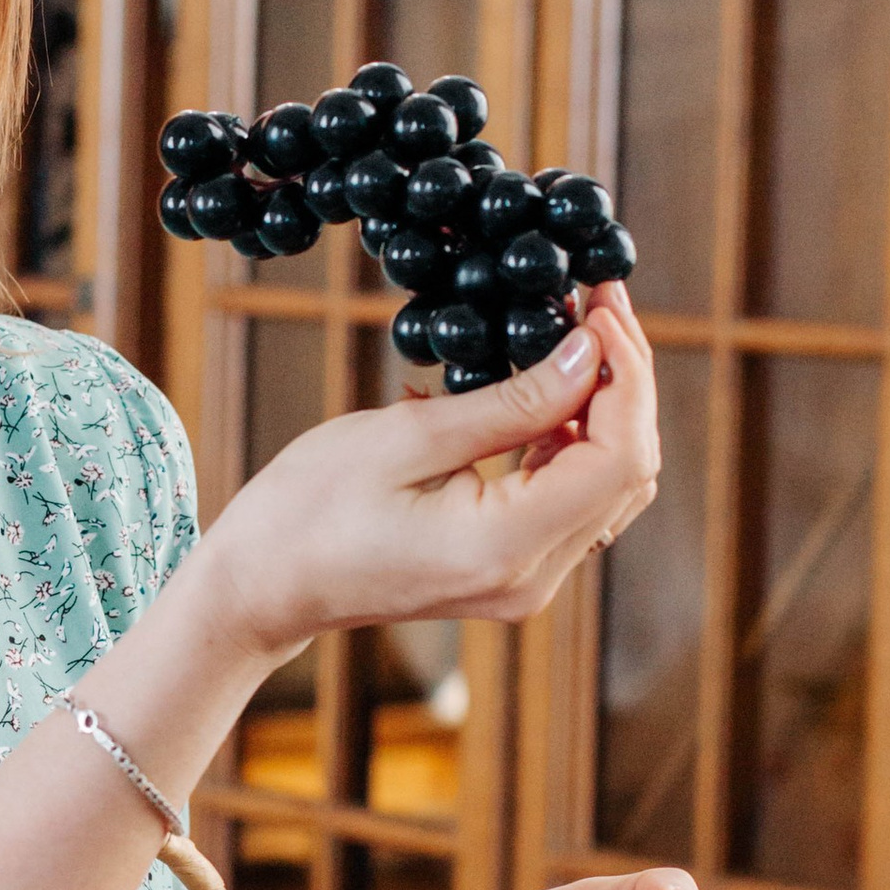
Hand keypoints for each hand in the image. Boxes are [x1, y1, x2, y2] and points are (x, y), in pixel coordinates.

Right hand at [197, 286, 661, 664]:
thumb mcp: (407, 436)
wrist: (262, 586)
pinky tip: (546, 389)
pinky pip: (571, 502)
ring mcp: (525, 582)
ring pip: (608, 488)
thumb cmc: (309, 509)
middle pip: (628, 473)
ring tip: (576, 333)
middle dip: (625, 382)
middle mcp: (531, 578)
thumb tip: (588, 354)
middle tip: (596, 304)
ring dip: (604, 408)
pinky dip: (572, 441)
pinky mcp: (511, 572)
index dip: (626, 377)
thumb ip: (513, 401)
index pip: (618, 459)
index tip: (599, 308)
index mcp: (505, 546)